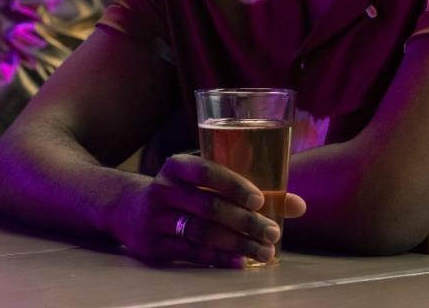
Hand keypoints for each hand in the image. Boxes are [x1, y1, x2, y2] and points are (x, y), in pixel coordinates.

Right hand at [110, 153, 305, 267]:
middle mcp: (163, 189)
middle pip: (209, 207)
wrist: (128, 208)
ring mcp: (155, 219)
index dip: (234, 185)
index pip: (207, 172)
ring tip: (264, 251)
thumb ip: (249, 188)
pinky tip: (240, 262)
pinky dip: (218, 258)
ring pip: (201, 233)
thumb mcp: (206, 180)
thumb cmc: (184, 190)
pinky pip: (191, 253)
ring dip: (236, 243)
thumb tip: (300, 205)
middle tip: (272, 231)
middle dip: (245, 222)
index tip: (261, 200)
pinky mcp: (154, 246)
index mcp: (177, 166)